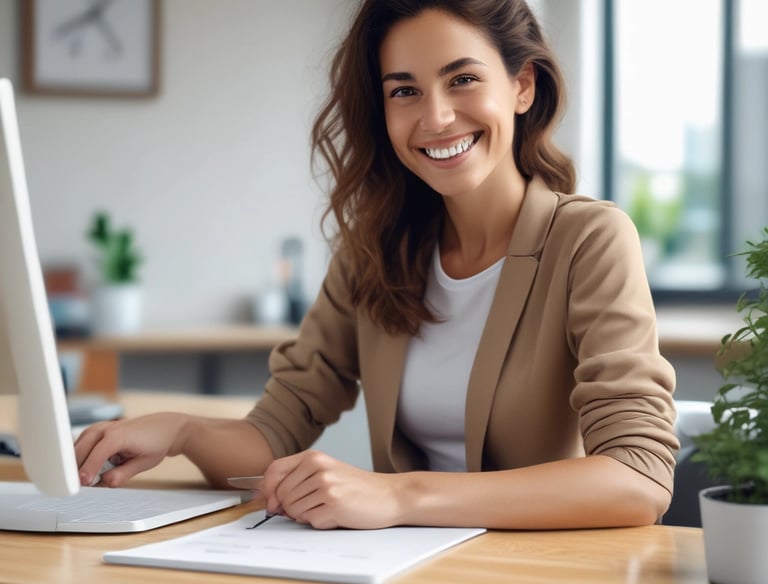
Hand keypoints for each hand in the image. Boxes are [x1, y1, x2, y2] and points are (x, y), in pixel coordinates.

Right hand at [74, 413, 188, 486]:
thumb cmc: (155, 443)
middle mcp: (106, 428)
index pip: (97, 454)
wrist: (164, 428)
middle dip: (77, 469)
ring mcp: (100, 427)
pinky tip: (88, 467)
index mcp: (118, 435)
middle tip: (81, 486)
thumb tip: (105, 481)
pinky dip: (81, 456)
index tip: (82, 483)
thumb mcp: (144, 463)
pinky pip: (81, 444)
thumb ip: (123, 474)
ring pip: (77, 446)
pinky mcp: (96, 430)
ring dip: (77, 463)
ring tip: (88, 478)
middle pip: (81, 450)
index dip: (88, 470)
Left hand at [262, 450, 401, 529]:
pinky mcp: (334, 504)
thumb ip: (298, 479)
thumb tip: (269, 498)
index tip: (271, 501)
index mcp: (314, 457)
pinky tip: (335, 514)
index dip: (268, 489)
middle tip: (311, 506)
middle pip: (282, 495)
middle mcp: (318, 468)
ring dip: (306, 515)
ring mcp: (326, 486)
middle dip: (290, 508)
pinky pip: (310, 521)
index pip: (274, 470)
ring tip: (326, 508)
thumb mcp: (327, 472)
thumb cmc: (357, 487)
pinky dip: (320, 522)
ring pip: (293, 510)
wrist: (388, 495)